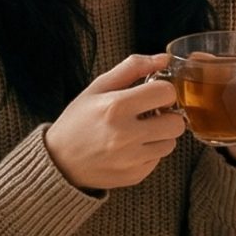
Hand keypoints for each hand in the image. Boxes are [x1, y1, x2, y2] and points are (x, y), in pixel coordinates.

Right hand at [47, 53, 184, 192]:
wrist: (59, 162)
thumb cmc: (79, 120)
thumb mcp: (98, 87)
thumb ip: (132, 67)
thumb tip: (164, 59)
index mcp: (116, 107)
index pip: (166, 93)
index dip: (162, 91)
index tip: (152, 94)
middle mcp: (126, 135)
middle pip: (176, 122)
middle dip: (167, 115)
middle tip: (151, 114)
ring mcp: (131, 159)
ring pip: (171, 143)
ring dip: (160, 135)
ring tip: (139, 131)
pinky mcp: (135, 175)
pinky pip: (158, 159)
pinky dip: (149, 152)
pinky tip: (130, 148)